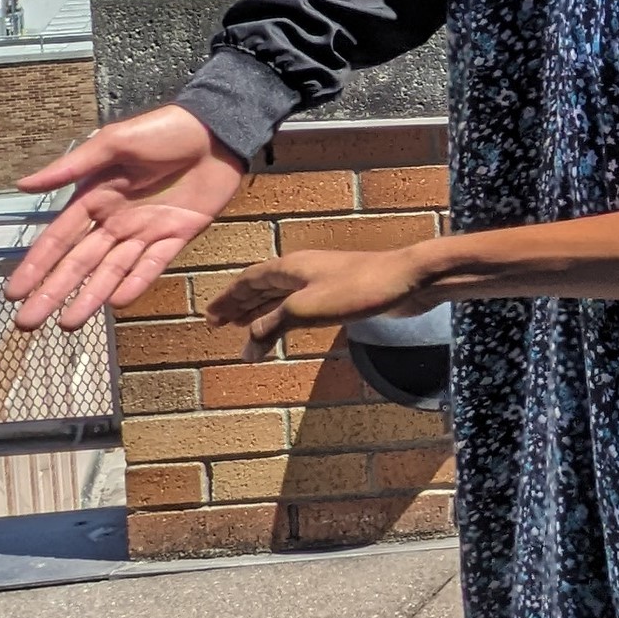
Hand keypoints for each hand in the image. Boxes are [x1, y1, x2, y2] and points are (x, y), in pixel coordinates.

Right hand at [9, 108, 248, 330]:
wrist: (217, 130)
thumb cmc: (163, 130)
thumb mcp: (114, 141)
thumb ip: (71, 167)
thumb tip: (21, 186)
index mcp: (95, 198)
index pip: (58, 239)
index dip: (36, 266)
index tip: (12, 293)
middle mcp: (115, 220)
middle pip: (79, 263)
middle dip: (53, 292)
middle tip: (27, 324)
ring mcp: (146, 231)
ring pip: (112, 271)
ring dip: (90, 296)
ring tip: (68, 324)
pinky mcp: (178, 235)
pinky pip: (153, 265)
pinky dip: (136, 283)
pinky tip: (117, 302)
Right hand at [205, 244, 439, 358]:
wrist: (408, 280)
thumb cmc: (357, 290)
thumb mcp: (305, 310)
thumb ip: (271, 327)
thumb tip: (245, 351)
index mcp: (289, 267)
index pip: (248, 281)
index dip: (228, 299)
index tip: (210, 317)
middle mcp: (302, 270)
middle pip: (262, 286)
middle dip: (240, 304)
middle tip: (220, 323)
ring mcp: (322, 280)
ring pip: (282, 295)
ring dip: (261, 310)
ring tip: (244, 326)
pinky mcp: (341, 294)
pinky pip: (301, 304)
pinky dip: (285, 316)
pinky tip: (287, 326)